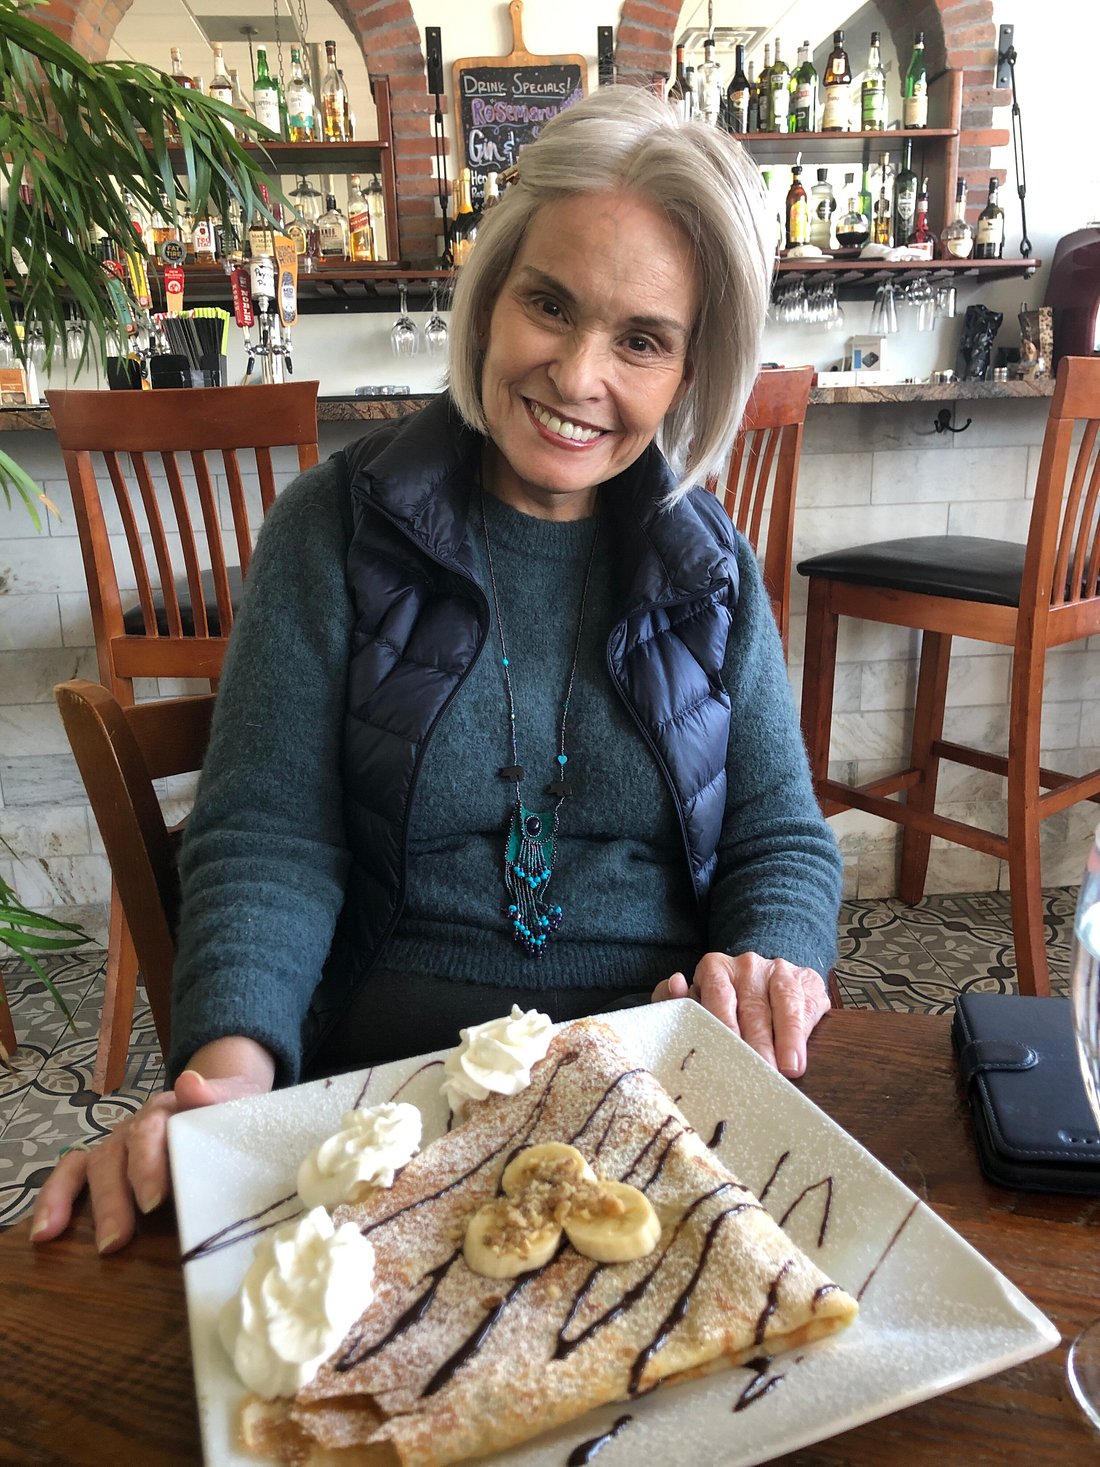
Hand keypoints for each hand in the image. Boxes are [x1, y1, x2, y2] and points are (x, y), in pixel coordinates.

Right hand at [29, 1036, 274, 1253]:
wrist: (224, 1102)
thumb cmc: (229, 1114)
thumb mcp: (236, 1103)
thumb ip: (215, 1096)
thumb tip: (189, 1083)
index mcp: (170, 1108)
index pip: (152, 1131)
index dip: (147, 1165)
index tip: (153, 1201)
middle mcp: (138, 1124)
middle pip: (116, 1154)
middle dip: (113, 1198)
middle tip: (116, 1238)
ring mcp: (120, 1142)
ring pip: (93, 1166)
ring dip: (73, 1201)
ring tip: (60, 1236)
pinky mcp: (109, 1162)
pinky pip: (73, 1174)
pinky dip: (55, 1198)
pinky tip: (44, 1231)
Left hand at [651, 951, 828, 1077]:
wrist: (761, 979)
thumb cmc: (721, 1001)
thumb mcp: (695, 999)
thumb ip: (677, 999)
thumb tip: (675, 984)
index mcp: (716, 968)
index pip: (719, 996)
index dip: (725, 1026)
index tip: (727, 1052)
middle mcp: (749, 966)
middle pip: (754, 1007)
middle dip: (758, 1043)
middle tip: (760, 1074)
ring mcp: (780, 970)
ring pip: (785, 1003)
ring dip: (788, 1038)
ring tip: (789, 1069)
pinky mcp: (807, 981)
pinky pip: (808, 1005)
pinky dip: (805, 1032)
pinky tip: (802, 1056)